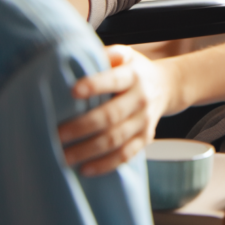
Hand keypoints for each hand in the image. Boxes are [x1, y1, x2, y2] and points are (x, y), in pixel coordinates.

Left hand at [58, 45, 178, 175]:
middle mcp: (141, 97)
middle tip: (57, 134)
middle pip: (112, 115)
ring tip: (64, 157)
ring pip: (116, 138)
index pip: (115, 79)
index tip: (73, 91)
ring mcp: (145, 119)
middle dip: (82, 126)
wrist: (167, 86)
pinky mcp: (146, 137)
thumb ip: (108, 55)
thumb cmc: (136, 70)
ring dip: (88, 150)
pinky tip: (86, 169)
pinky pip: (127, 154)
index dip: (95, 85)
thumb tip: (80, 55)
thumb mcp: (127, 55)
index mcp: (134, 75)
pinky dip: (106, 164)